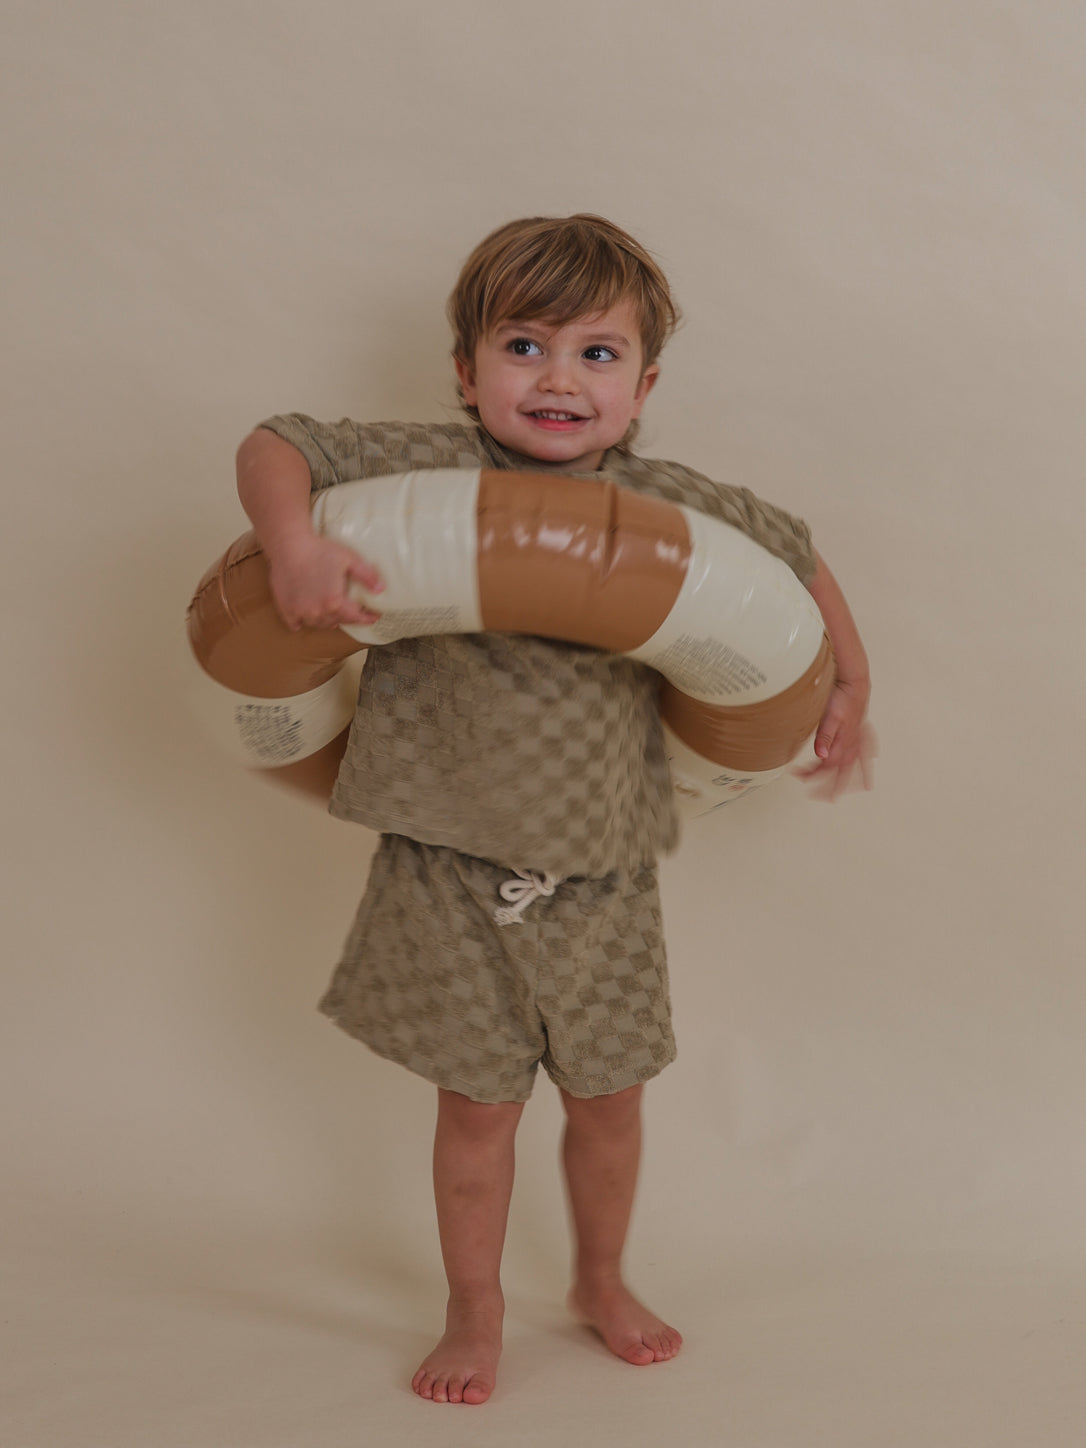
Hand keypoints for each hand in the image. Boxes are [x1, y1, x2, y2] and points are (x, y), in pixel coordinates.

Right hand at [265, 529, 384, 631]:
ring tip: (331, 612)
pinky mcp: (286, 609)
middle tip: (352, 611)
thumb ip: (367, 576)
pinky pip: (296, 624)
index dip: (367, 618)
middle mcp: (318, 612)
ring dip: (327, 620)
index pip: (356, 617)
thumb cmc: (319, 550)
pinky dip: (302, 622)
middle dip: (348, 617)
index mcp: (335, 602)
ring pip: (319, 624)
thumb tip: (381, 590)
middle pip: (338, 621)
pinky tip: (306, 615)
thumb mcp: (349, 559)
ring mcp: (301, 612)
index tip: (373, 617)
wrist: (288, 545)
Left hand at [793, 677, 875, 800]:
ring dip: (849, 779)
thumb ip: (825, 737)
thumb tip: (822, 757)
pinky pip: (864, 752)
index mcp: (844, 742)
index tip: (798, 775)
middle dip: (829, 786)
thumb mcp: (829, 717)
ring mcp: (857, 738)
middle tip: (819, 796)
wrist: (854, 682)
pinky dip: (865, 762)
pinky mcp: (859, 732)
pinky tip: (867, 764)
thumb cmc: (842, 697)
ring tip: (849, 791)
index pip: (826, 766)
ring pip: (854, 765)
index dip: (811, 774)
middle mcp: (852, 744)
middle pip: (841, 772)